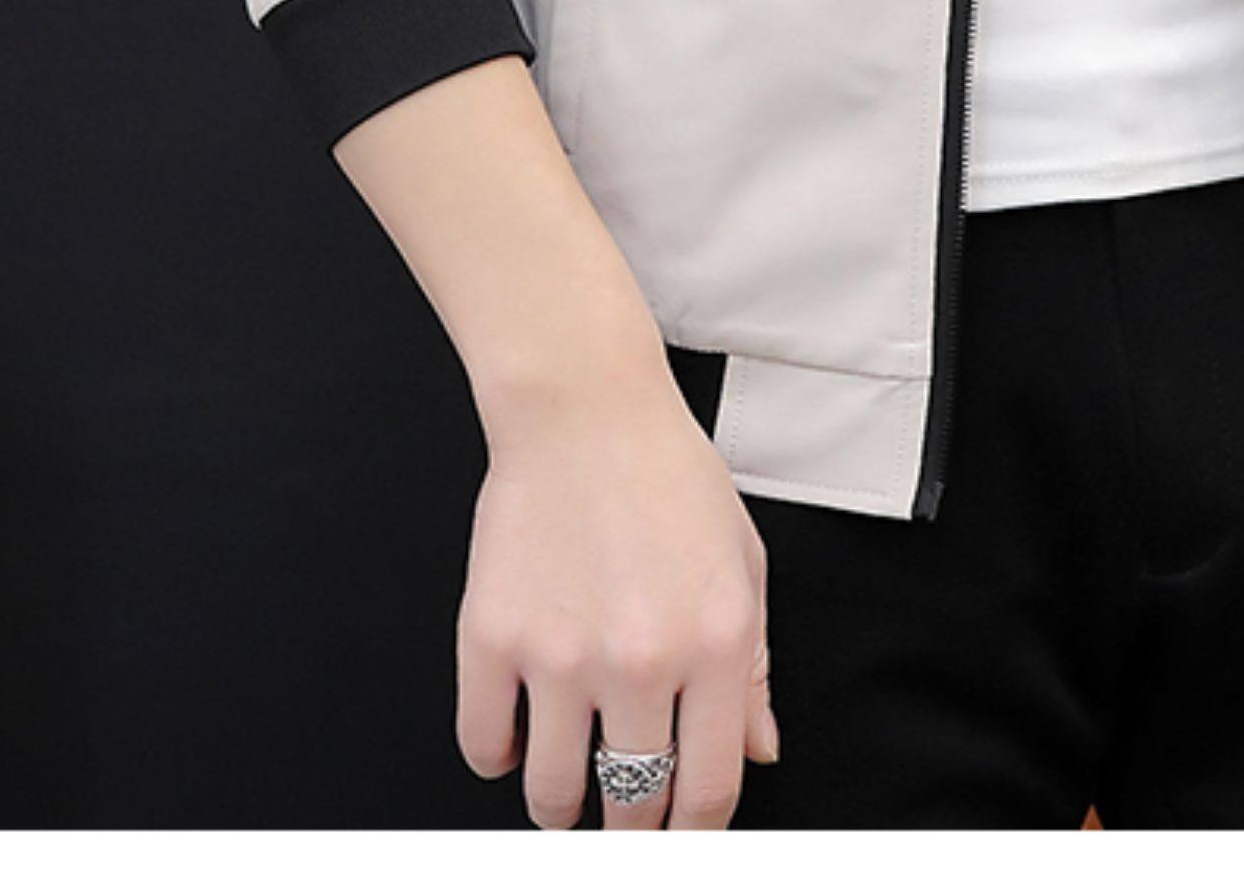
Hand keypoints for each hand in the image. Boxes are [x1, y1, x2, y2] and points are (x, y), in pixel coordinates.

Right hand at [455, 361, 776, 829]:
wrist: (584, 408)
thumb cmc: (666, 473)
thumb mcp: (742, 564)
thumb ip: (753, 668)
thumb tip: (758, 750)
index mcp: (714, 642)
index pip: (710, 789)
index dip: (697, 833)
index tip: (683, 836)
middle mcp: (640, 659)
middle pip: (634, 803)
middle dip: (632, 824)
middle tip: (626, 815)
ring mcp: (561, 654)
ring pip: (554, 794)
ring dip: (562, 806)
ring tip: (568, 788)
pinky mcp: (493, 638)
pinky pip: (485, 747)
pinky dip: (500, 756)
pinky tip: (519, 732)